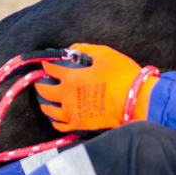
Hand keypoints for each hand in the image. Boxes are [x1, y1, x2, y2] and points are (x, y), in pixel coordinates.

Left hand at [35, 43, 157, 131]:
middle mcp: (66, 96)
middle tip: (40, 82)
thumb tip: (73, 49)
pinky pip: (62, 126)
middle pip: (45, 91)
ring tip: (45, 102)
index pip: (52, 69)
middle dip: (40, 84)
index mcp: (71, 77)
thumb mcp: (105, 54)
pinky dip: (56, 122)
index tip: (46, 63)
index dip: (47, 65)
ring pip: (50, 110)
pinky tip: (56, 120)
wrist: (135, 101)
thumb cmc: (121, 75)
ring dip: (45, 104)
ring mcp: (72, 112)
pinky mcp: (80, 125)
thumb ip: (86, 49)